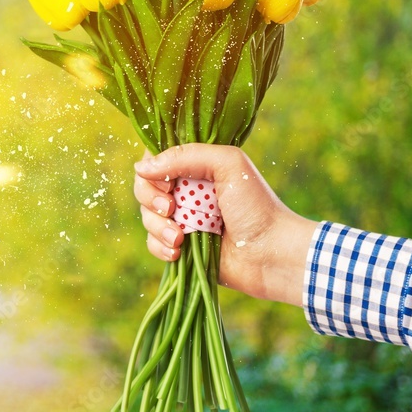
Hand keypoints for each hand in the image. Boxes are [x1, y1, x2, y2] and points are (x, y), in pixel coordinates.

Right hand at [133, 144, 315, 305]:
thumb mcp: (227, 165)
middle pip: (144, 187)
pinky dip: (160, 247)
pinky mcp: (180, 246)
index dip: (151, 169)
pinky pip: (153, 243)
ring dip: (158, 227)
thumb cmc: (256, 206)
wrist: (271, 254)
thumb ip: (185, 157)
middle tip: (170, 209)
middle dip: (150, 199)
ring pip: (147, 217)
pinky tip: (178, 252)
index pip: (157, 159)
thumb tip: (140, 167)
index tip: (165, 182)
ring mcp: (182, 219)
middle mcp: (186, 191)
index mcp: (197, 168)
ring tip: (180, 238)